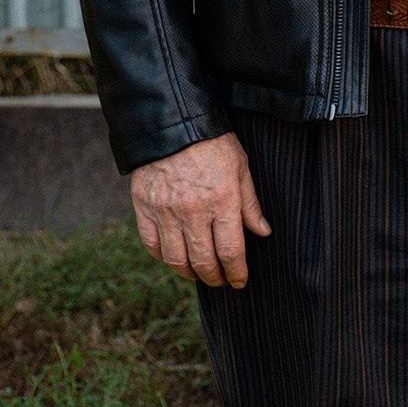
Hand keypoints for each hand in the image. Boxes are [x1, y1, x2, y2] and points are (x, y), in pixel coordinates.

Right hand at [130, 132, 269, 288]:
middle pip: (203, 261)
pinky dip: (163, 257)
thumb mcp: (241, 168)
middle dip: (215, 277)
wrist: (172, 125)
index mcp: (222, 201)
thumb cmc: (213, 144)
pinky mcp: (144, 208)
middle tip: (221, 281)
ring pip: (176, 259)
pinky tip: (175, 257)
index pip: (231, 250)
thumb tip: (263, 232)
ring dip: (189, 273)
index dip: (237, 272)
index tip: (240, 280)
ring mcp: (165, 211)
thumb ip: (250, 204)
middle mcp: (193, 211)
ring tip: (199, 274)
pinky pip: (152, 244)